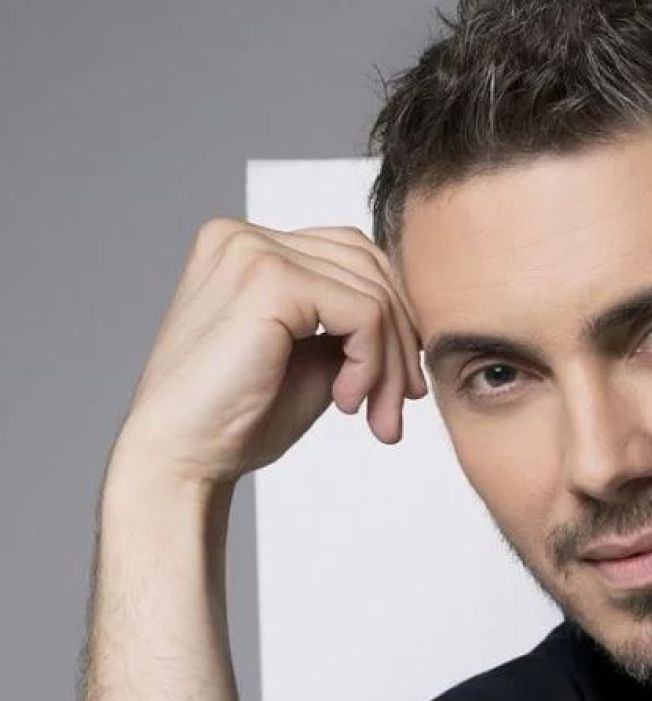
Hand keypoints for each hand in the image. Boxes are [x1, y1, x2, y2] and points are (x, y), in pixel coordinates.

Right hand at [111, 217, 427, 487]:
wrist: (180, 459)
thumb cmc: (238, 417)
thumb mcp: (312, 357)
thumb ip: (351, 323)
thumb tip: (416, 315)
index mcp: (246, 245)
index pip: (352, 256)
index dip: (392, 317)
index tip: (400, 383)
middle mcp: (243, 235)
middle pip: (369, 267)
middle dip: (400, 343)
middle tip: (399, 406)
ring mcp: (253, 250)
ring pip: (373, 293)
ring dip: (391, 363)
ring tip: (377, 413)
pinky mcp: (269, 279)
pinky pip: (364, 312)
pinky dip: (372, 363)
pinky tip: (346, 401)